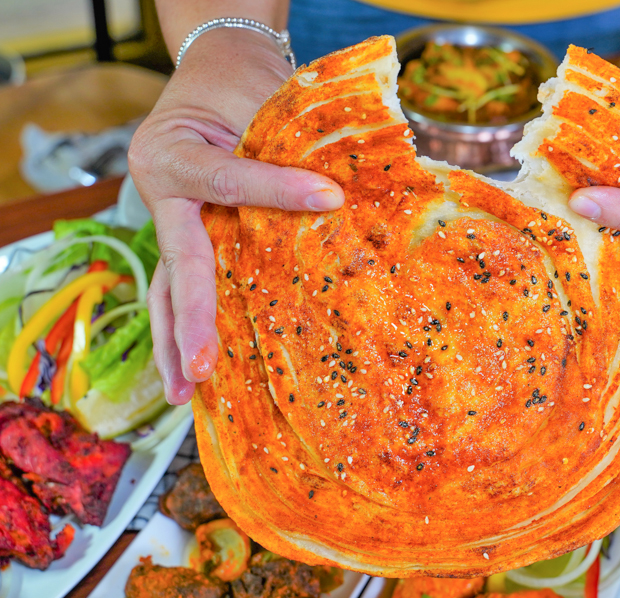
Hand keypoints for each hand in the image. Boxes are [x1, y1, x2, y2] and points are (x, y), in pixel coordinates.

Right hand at [129, 30, 344, 404]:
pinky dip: (191, 322)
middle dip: (190, 321)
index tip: (330, 197)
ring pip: (167, 286)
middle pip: (176, 264)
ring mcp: (170, 217)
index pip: (227, 179)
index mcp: (173, 150)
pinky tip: (200, 363)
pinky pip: (186, 282)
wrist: (216, 69)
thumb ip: (289, 147)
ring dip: (175, 341)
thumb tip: (344, 196)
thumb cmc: (242, 83)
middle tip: (202, 370)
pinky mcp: (187, 233)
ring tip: (185, 393)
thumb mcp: (264, 100)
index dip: (277, 190)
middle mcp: (161, 190)